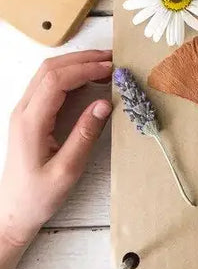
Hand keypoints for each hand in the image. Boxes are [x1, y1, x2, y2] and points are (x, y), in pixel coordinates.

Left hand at [0, 50, 112, 246]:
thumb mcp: (67, 170)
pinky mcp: (30, 114)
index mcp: (31, 122)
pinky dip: (70, 73)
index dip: (86, 69)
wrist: (14, 209)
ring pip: (47, 72)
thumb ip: (85, 135)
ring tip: (104, 63)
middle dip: (83, 58)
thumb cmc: (39, 195)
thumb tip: (105, 103)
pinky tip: (87, 77)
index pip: (57, 81)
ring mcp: (24, 110)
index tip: (111, 69)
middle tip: (112, 58)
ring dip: (76, 62)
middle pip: (50, 69)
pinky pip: (48, 82)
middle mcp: (24, 110)